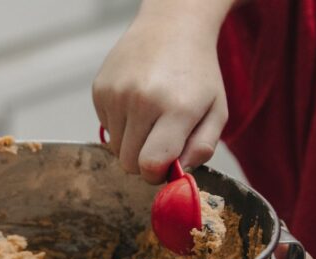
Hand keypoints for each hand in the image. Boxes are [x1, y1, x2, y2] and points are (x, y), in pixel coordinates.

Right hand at [92, 0, 232, 183]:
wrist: (170, 27)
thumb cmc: (197, 73)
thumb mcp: (216, 110)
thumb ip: (203, 148)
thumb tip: (178, 173)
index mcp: (177, 108)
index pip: (150, 165)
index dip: (156, 175)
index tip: (165, 167)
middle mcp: (142, 100)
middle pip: (129, 163)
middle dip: (144, 162)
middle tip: (159, 143)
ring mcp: (116, 93)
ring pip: (115, 149)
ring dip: (132, 143)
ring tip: (149, 118)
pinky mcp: (99, 89)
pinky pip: (106, 128)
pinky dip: (120, 125)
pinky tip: (135, 103)